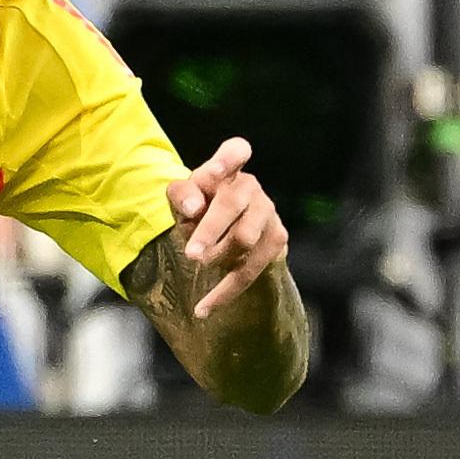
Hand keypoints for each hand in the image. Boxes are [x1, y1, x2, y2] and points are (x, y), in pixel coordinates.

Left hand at [166, 138, 287, 318]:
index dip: (228, 158)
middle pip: (232, 204)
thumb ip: (182, 195)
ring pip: (244, 239)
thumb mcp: (182, 199)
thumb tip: (193, 208)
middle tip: (191, 254)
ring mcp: (267, 212)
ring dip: (218, 256)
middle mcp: (251, 185)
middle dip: (211, 230)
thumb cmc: (199, 209)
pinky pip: (250, 270)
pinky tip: (204, 308)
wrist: (224, 235)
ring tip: (196, 265)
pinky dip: (225, 292)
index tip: (216, 169)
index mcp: (227, 168)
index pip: (235, 151)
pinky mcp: (277, 239)